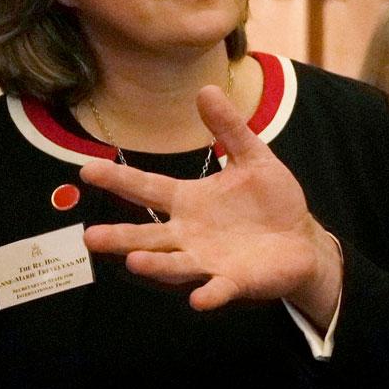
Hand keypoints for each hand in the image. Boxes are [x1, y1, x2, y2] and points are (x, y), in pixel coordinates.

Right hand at [82, 86, 343, 324]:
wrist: (302, 238)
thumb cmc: (271, 200)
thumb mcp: (252, 158)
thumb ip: (229, 129)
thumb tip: (206, 89)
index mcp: (190, 201)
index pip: (148, 188)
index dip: (118, 180)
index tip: (86, 169)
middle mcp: (190, 233)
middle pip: (148, 235)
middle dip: (120, 237)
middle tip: (90, 237)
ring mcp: (209, 260)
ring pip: (174, 264)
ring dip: (155, 264)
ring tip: (134, 261)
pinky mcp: (234, 282)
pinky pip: (218, 289)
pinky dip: (209, 295)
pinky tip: (199, 299)